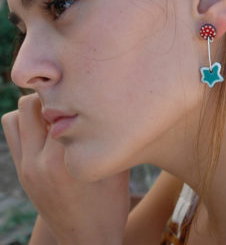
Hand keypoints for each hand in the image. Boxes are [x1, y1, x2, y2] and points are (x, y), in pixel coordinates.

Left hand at [1, 94, 129, 244]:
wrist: (87, 240)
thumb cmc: (110, 204)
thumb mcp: (116, 168)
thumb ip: (110, 138)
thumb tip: (116, 107)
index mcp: (62, 160)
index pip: (56, 107)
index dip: (73, 93)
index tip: (86, 91)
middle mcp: (37, 162)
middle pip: (30, 104)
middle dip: (51, 96)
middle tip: (72, 100)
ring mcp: (26, 168)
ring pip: (15, 117)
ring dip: (34, 110)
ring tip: (58, 115)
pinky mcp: (22, 173)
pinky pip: (14, 134)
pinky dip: (27, 125)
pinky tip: (51, 132)